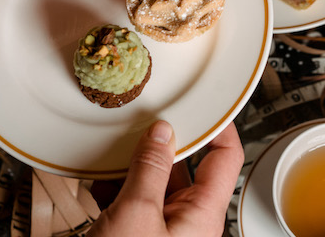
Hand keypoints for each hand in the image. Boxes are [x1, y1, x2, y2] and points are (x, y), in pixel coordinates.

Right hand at [88, 121, 243, 236]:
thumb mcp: (136, 215)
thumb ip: (151, 169)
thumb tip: (162, 132)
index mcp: (203, 215)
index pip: (227, 157)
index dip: (219, 126)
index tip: (207, 101)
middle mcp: (187, 222)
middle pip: (185, 166)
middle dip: (163, 142)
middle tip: (147, 116)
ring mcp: (161, 230)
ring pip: (154, 182)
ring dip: (133, 163)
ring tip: (115, 143)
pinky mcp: (136, 236)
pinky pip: (132, 201)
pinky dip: (116, 185)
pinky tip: (97, 175)